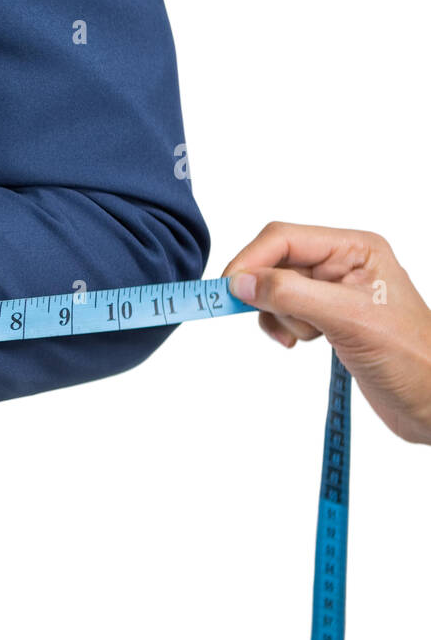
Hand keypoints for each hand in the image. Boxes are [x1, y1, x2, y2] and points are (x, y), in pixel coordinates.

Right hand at [225, 222, 430, 444]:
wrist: (430, 401)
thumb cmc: (410, 357)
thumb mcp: (347, 319)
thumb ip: (291, 294)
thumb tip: (241, 282)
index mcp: (355, 249)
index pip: (284, 238)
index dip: (251, 260)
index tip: (229, 290)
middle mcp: (342, 263)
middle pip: (275, 262)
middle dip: (266, 293)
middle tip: (262, 317)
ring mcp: (333, 291)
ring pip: (274, 289)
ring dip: (277, 316)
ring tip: (304, 337)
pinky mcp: (326, 316)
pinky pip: (283, 311)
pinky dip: (281, 327)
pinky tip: (299, 342)